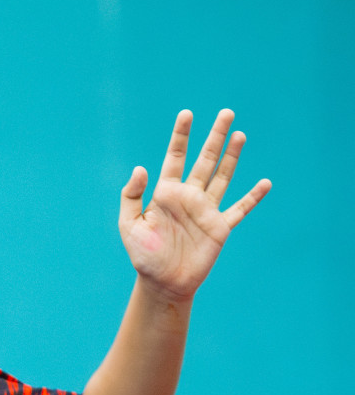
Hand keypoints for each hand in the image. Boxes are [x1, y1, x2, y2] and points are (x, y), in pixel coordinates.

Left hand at [119, 109, 270, 301]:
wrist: (162, 282)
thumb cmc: (143, 255)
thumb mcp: (129, 225)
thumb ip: (132, 196)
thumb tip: (141, 167)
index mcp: (166, 193)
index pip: (175, 157)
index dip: (181, 136)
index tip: (186, 114)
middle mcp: (188, 196)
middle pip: (205, 160)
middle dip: (214, 137)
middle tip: (226, 112)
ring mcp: (206, 210)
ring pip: (223, 177)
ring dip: (232, 157)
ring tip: (240, 134)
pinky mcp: (220, 228)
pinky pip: (240, 209)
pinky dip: (252, 197)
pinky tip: (265, 183)